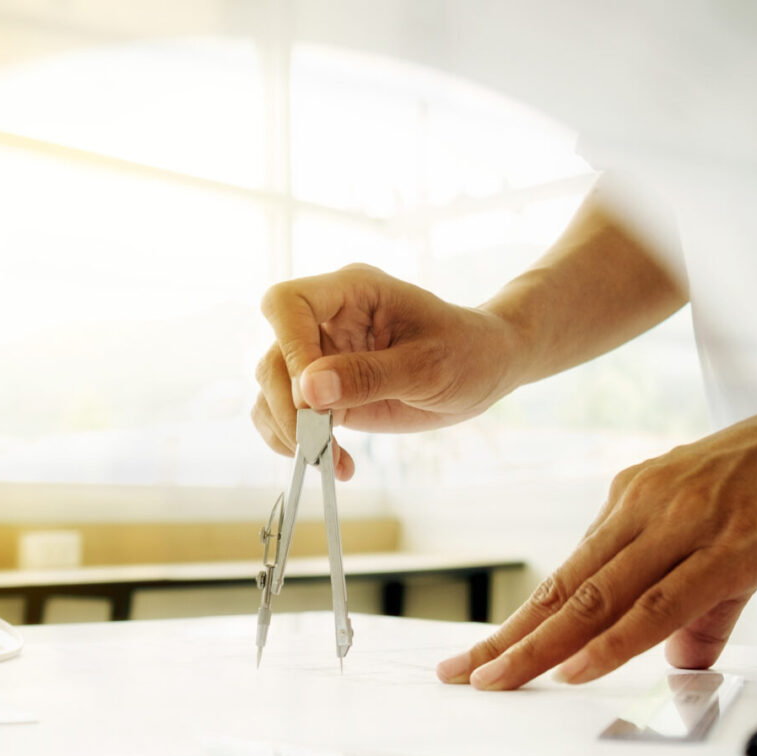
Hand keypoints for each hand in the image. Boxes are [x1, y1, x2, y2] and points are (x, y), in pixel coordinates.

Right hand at [251, 263, 525, 479]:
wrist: (485, 368)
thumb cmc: (467, 352)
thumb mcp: (427, 366)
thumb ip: (368, 376)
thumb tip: (307, 391)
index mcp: (351, 293)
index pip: (288, 304)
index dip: (288, 347)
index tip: (312, 396)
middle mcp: (326, 321)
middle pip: (273, 356)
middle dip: (287, 407)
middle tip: (318, 444)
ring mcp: (320, 357)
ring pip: (271, 390)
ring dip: (290, 432)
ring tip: (330, 460)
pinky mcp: (323, 392)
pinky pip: (285, 416)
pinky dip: (297, 444)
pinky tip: (335, 461)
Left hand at [435, 412, 756, 689]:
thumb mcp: (723, 539)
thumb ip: (697, 609)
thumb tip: (673, 659)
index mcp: (634, 503)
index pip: (565, 576)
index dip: (518, 622)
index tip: (478, 656)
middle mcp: (645, 508)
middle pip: (564, 589)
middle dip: (508, 639)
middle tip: (462, 676)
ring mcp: (684, 524)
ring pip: (596, 597)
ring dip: (541, 645)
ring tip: (500, 679)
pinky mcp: (731, 546)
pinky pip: (659, 601)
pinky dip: (613, 639)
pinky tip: (578, 666)